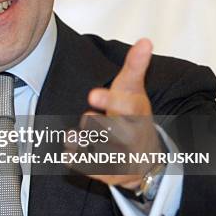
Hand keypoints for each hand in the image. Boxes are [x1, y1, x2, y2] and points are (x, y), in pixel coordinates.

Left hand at [81, 38, 161, 189]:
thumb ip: (135, 66)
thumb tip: (145, 40)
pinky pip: (91, 169)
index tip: (91, 95)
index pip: (127, 105)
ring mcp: (124, 158)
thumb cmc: (132, 116)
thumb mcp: (133, 90)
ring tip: (73, 135)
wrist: (146, 157)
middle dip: (100, 126)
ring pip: (105, 154)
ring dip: (87, 144)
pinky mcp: (111, 175)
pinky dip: (79, 159)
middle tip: (86, 117)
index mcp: (137, 114)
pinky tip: (70, 149)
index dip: (111, 100)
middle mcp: (134, 138)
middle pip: (119, 134)